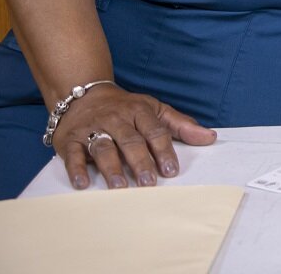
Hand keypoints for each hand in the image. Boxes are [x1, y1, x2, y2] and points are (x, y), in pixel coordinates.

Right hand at [53, 84, 216, 188]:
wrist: (82, 94)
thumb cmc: (125, 108)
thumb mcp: (155, 110)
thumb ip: (181, 125)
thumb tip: (210, 137)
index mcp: (140, 111)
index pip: (155, 131)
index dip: (164, 151)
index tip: (172, 171)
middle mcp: (116, 119)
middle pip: (130, 141)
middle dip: (140, 162)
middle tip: (149, 183)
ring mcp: (92, 129)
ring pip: (103, 148)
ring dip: (111, 168)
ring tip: (121, 187)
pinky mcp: (70, 139)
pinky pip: (72, 155)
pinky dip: (76, 169)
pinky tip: (82, 184)